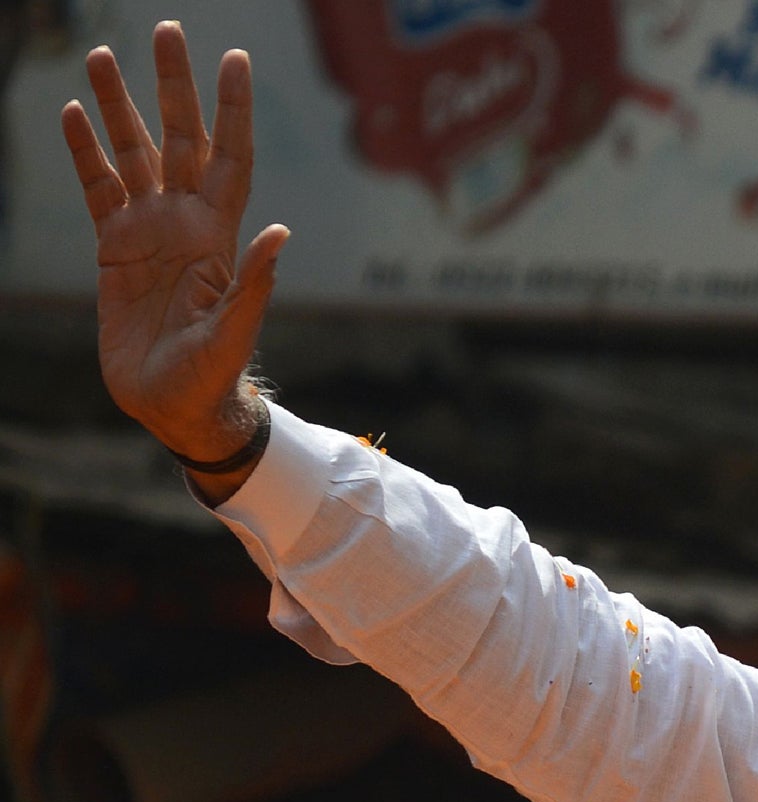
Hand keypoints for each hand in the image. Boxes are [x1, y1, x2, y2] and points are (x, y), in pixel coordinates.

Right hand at [60, 21, 287, 460]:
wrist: (176, 405)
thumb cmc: (212, 375)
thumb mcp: (236, 331)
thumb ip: (254, 282)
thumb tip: (281, 231)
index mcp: (219, 236)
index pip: (230, 157)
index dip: (232, 109)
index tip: (233, 59)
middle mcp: (185, 222)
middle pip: (181, 138)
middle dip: (173, 86)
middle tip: (168, 30)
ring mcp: (149, 232)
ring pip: (134, 153)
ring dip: (120, 106)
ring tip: (102, 54)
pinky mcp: (113, 249)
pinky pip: (97, 189)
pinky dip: (85, 153)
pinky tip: (75, 114)